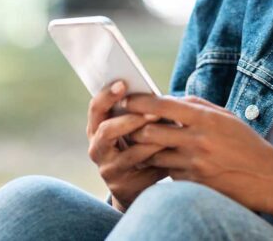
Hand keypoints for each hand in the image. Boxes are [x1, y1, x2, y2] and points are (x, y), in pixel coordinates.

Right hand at [86, 79, 169, 210]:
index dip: (107, 95)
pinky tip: (176, 153)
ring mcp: (108, 170)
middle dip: (133, 119)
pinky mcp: (123, 188)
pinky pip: (146, 172)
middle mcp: (97, 149)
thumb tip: (156, 94)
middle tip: (155, 112)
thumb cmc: (138, 145)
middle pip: (107, 130)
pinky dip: (162, 160)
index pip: (96, 108)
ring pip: (132, 153)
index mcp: (96, 128)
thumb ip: (136, 113)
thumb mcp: (132, 128)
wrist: (136, 185)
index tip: (123, 83)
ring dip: (154, 141)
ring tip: (173, 132)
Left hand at [122, 93, 272, 213]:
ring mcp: (194, 164)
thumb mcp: (225, 117)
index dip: (140, 102)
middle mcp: (198, 140)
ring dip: (146, 149)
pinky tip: (170, 162)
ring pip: (154, 154)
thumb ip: (196, 106)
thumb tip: (168, 98)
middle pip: (149, 131)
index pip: (163, 105)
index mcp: (206, 118)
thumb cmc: (246, 143)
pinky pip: (168, 173)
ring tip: (144, 144)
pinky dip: (165, 167)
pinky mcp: (193, 184)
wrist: (268, 178)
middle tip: (126, 124)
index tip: (127, 100)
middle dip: (134, 128)